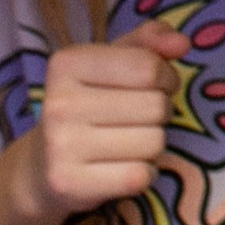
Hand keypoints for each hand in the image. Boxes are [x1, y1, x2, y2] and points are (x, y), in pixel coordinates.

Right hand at [19, 19, 188, 222]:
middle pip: (156, 106)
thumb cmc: (90, 104)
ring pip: (154, 142)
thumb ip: (149, 42)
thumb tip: (181, 43)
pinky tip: (119, 169)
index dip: (165, 78)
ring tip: (124, 143)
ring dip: (151, 145)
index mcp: (66, 63)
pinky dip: (142, 174)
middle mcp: (58, 103)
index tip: (152, 86)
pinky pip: (140, 176)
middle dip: (158, 114)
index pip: (149, 67)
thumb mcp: (113, 63)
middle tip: (133, 120)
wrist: (43, 166)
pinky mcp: (69, 183)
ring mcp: (60, 145)